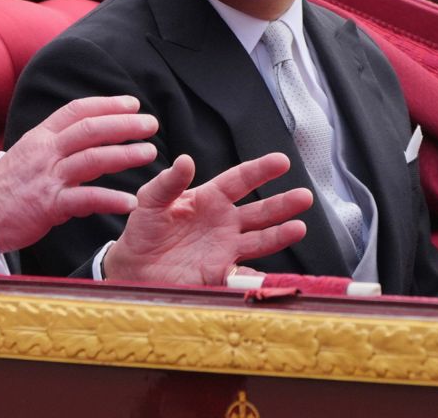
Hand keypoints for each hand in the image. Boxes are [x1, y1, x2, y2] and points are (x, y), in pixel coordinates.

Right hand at [0, 95, 157, 252]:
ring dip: (125, 155)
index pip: (77, 110)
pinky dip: (110, 199)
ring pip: (92, 158)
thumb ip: (53, 148)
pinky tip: (131, 202)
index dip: (107, 104)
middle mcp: (45, 152)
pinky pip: (85, 199)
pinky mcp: (48, 205)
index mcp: (40, 137)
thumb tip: (82, 141)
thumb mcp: (25, 157)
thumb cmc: (2, 190)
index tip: (132, 103)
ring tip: (150, 153)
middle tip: (151, 124)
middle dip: (124, 124)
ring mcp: (47, 177)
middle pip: (90, 129)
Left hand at [102, 153, 312, 284]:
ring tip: (299, 228)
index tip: (282, 161)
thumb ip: (168, 182)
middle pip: (259, 211)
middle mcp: (224, 223)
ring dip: (280, 235)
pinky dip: (258, 277)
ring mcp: (225, 248)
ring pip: (260, 240)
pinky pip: (243, 275)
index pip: (240, 180)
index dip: (261, 170)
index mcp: (209, 199)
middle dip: (282, 204)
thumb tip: (186, 160)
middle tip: (304, 196)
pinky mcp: (219, 274)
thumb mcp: (150, 200)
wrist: (133, 267)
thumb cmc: (143, 230)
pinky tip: (268, 275)